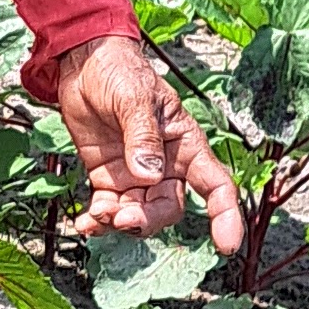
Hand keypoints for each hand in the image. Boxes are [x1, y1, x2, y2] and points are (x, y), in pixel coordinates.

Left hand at [49, 31, 245, 255]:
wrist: (83, 63)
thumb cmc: (119, 71)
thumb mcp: (134, 98)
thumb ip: (142, 136)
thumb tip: (150, 175)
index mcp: (185, 145)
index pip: (216, 185)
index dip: (225, 216)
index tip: (225, 244)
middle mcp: (166, 165)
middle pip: (169, 208)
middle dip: (148, 220)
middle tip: (122, 217)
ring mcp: (136, 175)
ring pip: (139, 214)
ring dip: (120, 222)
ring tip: (97, 216)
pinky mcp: (109, 178)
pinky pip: (110, 209)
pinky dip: (99, 221)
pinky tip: (85, 223)